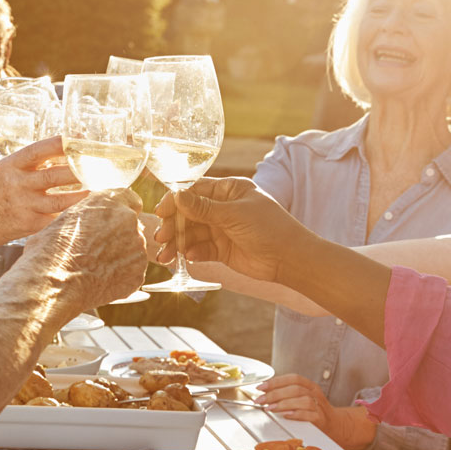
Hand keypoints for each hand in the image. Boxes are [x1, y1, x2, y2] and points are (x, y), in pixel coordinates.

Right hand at [0, 136, 88, 244]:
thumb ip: (36, 161)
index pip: (39, 150)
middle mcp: (18, 184)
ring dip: (80, 193)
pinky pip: (57, 216)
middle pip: (54, 175)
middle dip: (78, 169)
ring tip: (95, 186)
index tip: (79, 138)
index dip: (61, 144)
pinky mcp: (31, 224)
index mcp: (12, 165)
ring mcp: (25, 206)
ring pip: (60, 200)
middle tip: (97, 164)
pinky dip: (71, 210)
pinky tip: (83, 206)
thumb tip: (72, 146)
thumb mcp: (10, 169)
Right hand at [18, 188, 147, 308]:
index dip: (119, 212)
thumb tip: (87, 218)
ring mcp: (137, 249)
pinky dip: (120, 277)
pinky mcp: (137, 274)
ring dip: (120, 257)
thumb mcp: (63, 219)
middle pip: (132, 226)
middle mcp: (129, 221)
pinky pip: (132, 272)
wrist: (52, 283)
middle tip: (96, 250)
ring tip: (94, 268)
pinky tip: (100, 281)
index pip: (129, 199)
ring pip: (133, 250)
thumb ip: (86, 214)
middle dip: (119, 236)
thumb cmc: (50, 250)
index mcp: (110, 201)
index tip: (111, 222)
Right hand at [153, 177, 311, 283]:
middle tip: (161, 238)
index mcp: (229, 191)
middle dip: (174, 226)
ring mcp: (222, 229)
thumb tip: (177, 196)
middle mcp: (223, 208)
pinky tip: (189, 258)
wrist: (290, 258)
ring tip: (166, 256)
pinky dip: (193, 253)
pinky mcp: (222, 249)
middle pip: (190, 214)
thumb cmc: (269, 227)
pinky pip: (201, 249)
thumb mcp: (234, 214)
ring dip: (178, 243)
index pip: (195, 191)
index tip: (161, 212)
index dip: (176, 201)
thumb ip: (203, 208)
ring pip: (192, 234)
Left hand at [254, 374, 377, 449]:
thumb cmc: (314, 411)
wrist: (335, 425)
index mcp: (309, 385)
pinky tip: (286, 416)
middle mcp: (315, 393)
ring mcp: (320, 406)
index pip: (292, 378)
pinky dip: (297, 414)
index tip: (261, 387)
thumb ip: (286, 394)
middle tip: (261, 400)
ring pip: (303, 400)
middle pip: (295, 389)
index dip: (276, 381)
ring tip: (270, 408)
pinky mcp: (321, 419)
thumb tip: (264, 393)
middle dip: (275, 394)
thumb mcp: (301, 398)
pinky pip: (310, 415)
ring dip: (284, 403)